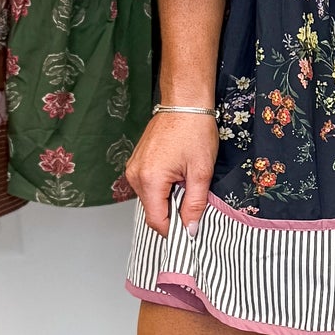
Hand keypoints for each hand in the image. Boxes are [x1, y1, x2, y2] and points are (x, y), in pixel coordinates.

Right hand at [125, 110, 218, 237]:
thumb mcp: (201, 172)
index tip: (190, 229)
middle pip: (152, 211)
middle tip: (193, 198)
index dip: (174, 230)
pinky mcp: (136, 162)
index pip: (156, 221)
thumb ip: (195, 204)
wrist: (184, 103)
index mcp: (150, 180)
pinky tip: (177, 174)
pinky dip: (162, 187)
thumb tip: (190, 229)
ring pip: (150, 199)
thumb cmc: (194, 131)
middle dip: (173, 212)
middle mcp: (135, 175)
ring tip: (185, 180)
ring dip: (168, 198)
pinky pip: (148, 186)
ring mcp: (133, 168)